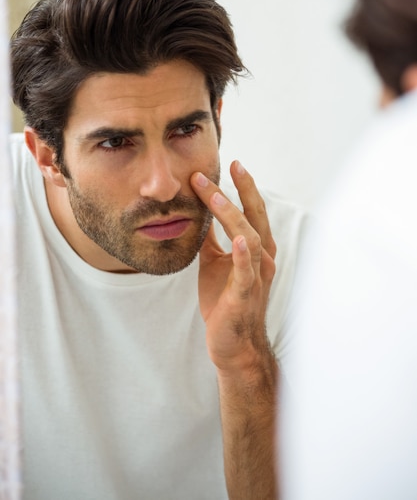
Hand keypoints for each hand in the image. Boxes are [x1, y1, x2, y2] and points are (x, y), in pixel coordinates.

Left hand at [190, 161, 276, 374]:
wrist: (233, 345)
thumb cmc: (225, 302)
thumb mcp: (214, 262)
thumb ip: (211, 238)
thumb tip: (200, 212)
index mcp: (254, 249)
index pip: (251, 211)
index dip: (244, 187)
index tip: (233, 163)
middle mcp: (261, 259)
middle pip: (256, 217)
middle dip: (244, 190)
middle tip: (231, 166)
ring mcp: (255, 277)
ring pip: (251, 239)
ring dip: (234, 215)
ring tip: (217, 195)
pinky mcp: (243, 296)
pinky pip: (246, 273)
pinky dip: (243, 255)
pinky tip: (237, 238)